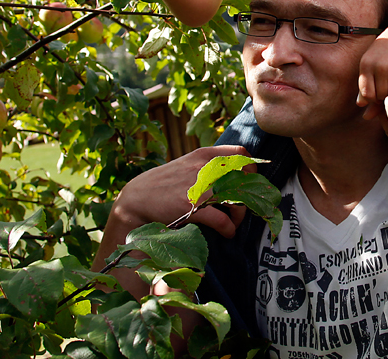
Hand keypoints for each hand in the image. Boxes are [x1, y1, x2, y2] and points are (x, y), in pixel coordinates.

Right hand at [110, 145, 253, 239]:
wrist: (137, 198)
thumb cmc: (164, 183)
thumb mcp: (187, 165)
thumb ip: (207, 165)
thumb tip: (234, 174)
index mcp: (203, 155)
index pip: (241, 154)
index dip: (251, 169)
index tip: (248, 183)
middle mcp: (204, 167)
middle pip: (244, 179)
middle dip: (248, 195)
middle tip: (243, 206)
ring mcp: (198, 186)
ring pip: (237, 200)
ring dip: (240, 215)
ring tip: (234, 222)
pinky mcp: (192, 207)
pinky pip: (222, 220)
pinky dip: (229, 229)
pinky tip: (227, 232)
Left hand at [357, 31, 387, 104]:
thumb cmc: (385, 52)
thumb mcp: (371, 62)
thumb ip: (366, 84)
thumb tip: (360, 105)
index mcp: (367, 64)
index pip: (367, 93)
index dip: (371, 98)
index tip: (377, 93)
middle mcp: (382, 67)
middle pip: (380, 96)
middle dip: (384, 96)